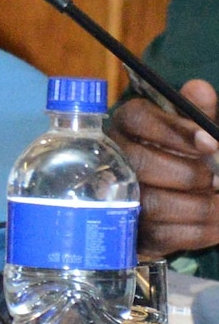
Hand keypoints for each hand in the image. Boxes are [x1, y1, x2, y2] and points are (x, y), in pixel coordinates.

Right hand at [111, 80, 218, 254]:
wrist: (177, 198)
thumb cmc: (186, 155)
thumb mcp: (196, 132)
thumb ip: (201, 113)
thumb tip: (198, 89)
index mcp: (129, 124)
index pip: (139, 119)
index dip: (174, 130)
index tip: (210, 141)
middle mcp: (114, 156)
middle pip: (142, 163)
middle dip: (190, 174)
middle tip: (218, 179)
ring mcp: (118, 195)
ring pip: (154, 202)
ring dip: (200, 206)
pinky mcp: (131, 229)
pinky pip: (163, 234)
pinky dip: (199, 231)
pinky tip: (218, 225)